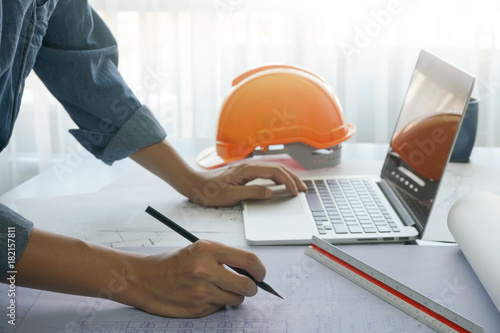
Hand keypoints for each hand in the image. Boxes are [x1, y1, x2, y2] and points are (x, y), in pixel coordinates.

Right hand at [128, 240, 265, 317]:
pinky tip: (203, 295)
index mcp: (208, 250)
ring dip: (233, 295)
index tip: (260, 274)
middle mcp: (206, 270)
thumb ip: (224, 257)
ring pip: (236, 299)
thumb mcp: (198, 249)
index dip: (260, 269)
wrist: (144, 279)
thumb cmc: (172, 262)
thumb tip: (251, 271)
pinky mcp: (197, 308)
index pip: (248, 260)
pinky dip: (217, 303)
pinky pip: (220, 307)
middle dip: (252, 287)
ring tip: (218, 288)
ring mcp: (201, 292)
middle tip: (248, 285)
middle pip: (247, 285)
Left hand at [191, 162, 307, 205]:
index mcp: (247, 170)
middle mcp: (248, 166)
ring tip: (296, 186)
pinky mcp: (244, 173)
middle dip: (292, 178)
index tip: (295, 192)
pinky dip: (277, 177)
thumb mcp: (230, 196)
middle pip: (277, 168)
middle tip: (303, 189)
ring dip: (286, 177)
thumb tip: (270, 193)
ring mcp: (246, 169)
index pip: (274, 173)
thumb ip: (252, 193)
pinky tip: (280, 183)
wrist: (194, 184)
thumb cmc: (208, 191)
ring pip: (272, 169)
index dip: (287, 182)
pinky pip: (265, 173)